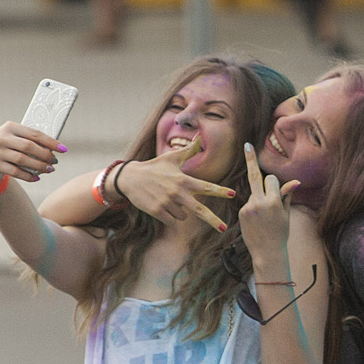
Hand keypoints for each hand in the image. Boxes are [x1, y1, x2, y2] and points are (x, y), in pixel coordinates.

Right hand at [0, 121, 62, 184]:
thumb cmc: (3, 141)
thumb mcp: (12, 134)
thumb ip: (29, 138)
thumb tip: (53, 148)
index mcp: (10, 127)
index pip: (35, 134)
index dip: (51, 142)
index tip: (63, 149)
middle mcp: (3, 138)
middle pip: (29, 147)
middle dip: (46, 156)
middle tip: (55, 162)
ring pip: (23, 160)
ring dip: (39, 167)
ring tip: (49, 169)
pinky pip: (15, 172)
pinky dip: (28, 176)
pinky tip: (37, 177)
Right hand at [118, 136, 235, 231]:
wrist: (130, 178)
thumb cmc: (154, 167)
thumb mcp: (172, 158)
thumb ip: (189, 150)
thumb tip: (199, 135)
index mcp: (184, 180)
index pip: (206, 186)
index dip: (220, 191)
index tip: (233, 194)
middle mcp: (177, 192)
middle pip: (199, 209)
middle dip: (213, 220)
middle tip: (224, 228)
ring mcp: (167, 202)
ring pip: (183, 216)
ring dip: (180, 211)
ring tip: (167, 198)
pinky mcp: (157, 211)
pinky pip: (171, 221)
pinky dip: (169, 216)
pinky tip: (161, 205)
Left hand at [239, 142, 298, 266]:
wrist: (267, 252)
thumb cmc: (281, 233)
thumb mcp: (286, 214)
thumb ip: (286, 196)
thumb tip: (295, 182)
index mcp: (274, 202)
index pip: (271, 180)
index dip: (274, 184)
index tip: (273, 183)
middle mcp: (260, 202)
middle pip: (255, 175)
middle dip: (251, 159)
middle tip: (247, 145)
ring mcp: (249, 207)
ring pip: (254, 192)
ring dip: (259, 198)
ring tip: (265, 219)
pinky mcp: (242, 212)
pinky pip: (249, 202)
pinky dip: (254, 208)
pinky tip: (257, 222)